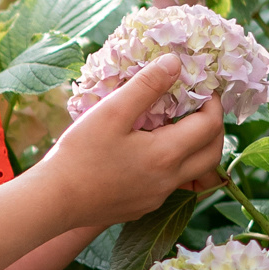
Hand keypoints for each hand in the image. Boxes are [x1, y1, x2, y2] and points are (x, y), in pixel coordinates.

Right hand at [35, 59, 225, 230]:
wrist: (53, 201)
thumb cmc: (79, 154)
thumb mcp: (111, 111)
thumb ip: (146, 85)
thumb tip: (175, 62)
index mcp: (166, 154)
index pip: (210, 126)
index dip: (212, 103)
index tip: (201, 87)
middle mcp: (168, 180)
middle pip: (213, 154)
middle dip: (214, 128)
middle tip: (200, 107)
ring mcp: (156, 197)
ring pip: (195, 173)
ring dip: (196, 148)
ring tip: (177, 127)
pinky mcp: (142, 206)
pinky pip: (171, 184)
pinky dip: (174, 164)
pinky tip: (150, 151)